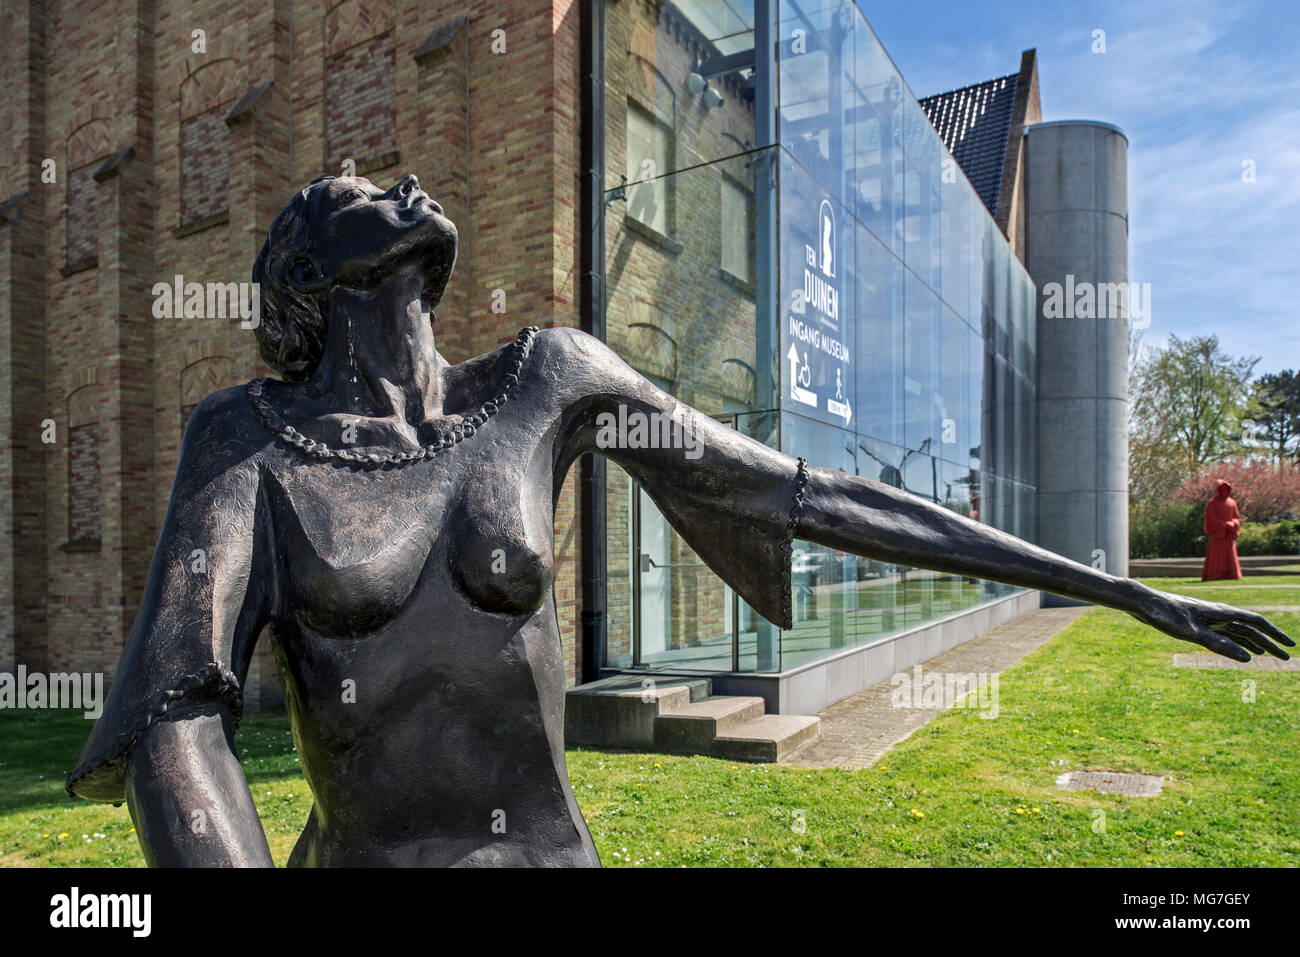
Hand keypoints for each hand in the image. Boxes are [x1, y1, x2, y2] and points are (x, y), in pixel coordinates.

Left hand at [1138, 592, 1293, 661]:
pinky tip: (1242, 651)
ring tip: (1270, 655)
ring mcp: (1209, 618)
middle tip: (1286, 657)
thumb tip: (1249, 659)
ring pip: (1239, 632)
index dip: (1275, 634)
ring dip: (1255, 643)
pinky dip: (1237, 642)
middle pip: (1251, 629)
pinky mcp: (1198, 623)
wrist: (1143, 603)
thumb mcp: (1191, 633)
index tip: (1290, 646)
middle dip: (1270, 643)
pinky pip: (1225, 634)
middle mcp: (1219, 614)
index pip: (1256, 622)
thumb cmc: (1164, 615)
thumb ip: (1218, 645)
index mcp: (1221, 612)